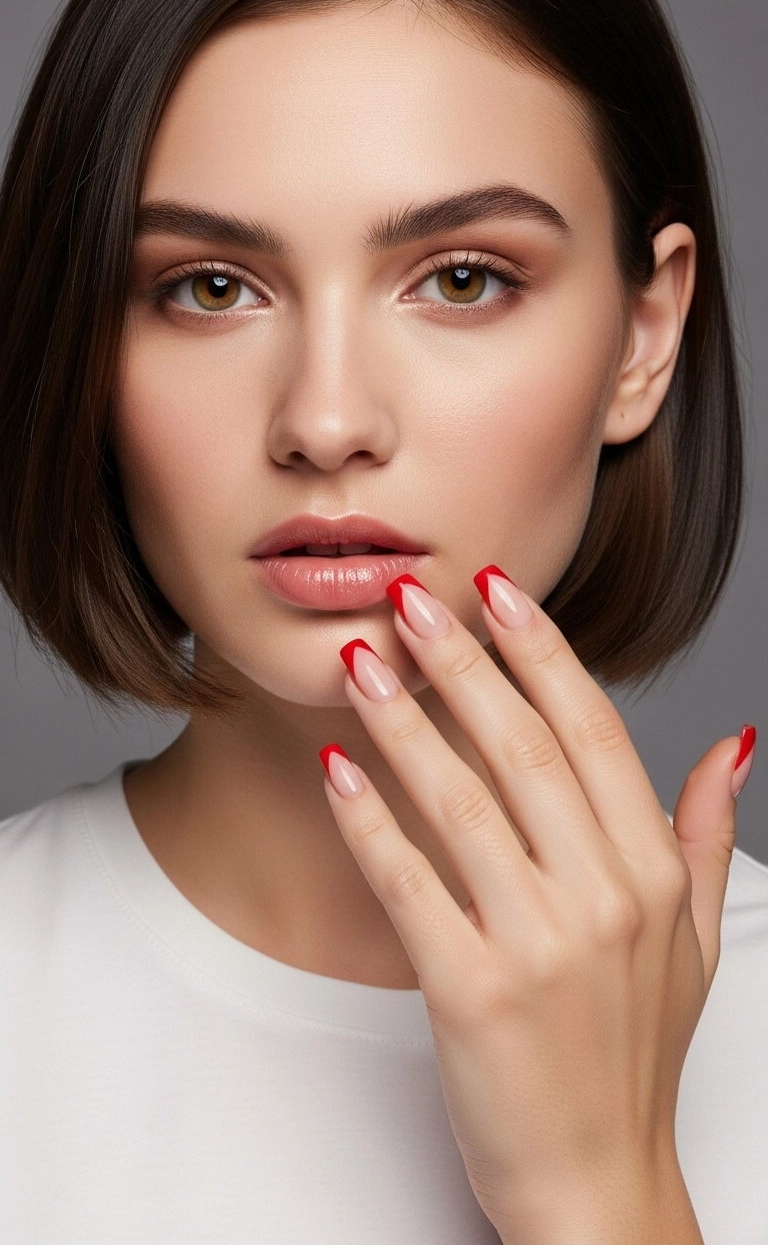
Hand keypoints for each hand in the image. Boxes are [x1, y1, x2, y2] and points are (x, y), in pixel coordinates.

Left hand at [320, 567, 754, 1243]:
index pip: (594, 731)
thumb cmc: (635, 1056)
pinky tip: (337, 768)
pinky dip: (369, 820)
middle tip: (411, 598)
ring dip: (404, 719)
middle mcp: (601, 898)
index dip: (542, 652)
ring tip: (363, 660)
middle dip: (461, 660)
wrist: (598, 1184)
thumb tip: (733, 744)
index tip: (499, 592)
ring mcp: (538, 945)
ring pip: (460, 801)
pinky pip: (407, 884)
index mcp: (652, 874)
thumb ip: (706, 833)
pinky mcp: (470, 992)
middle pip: (522, 747)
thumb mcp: (698, 942)